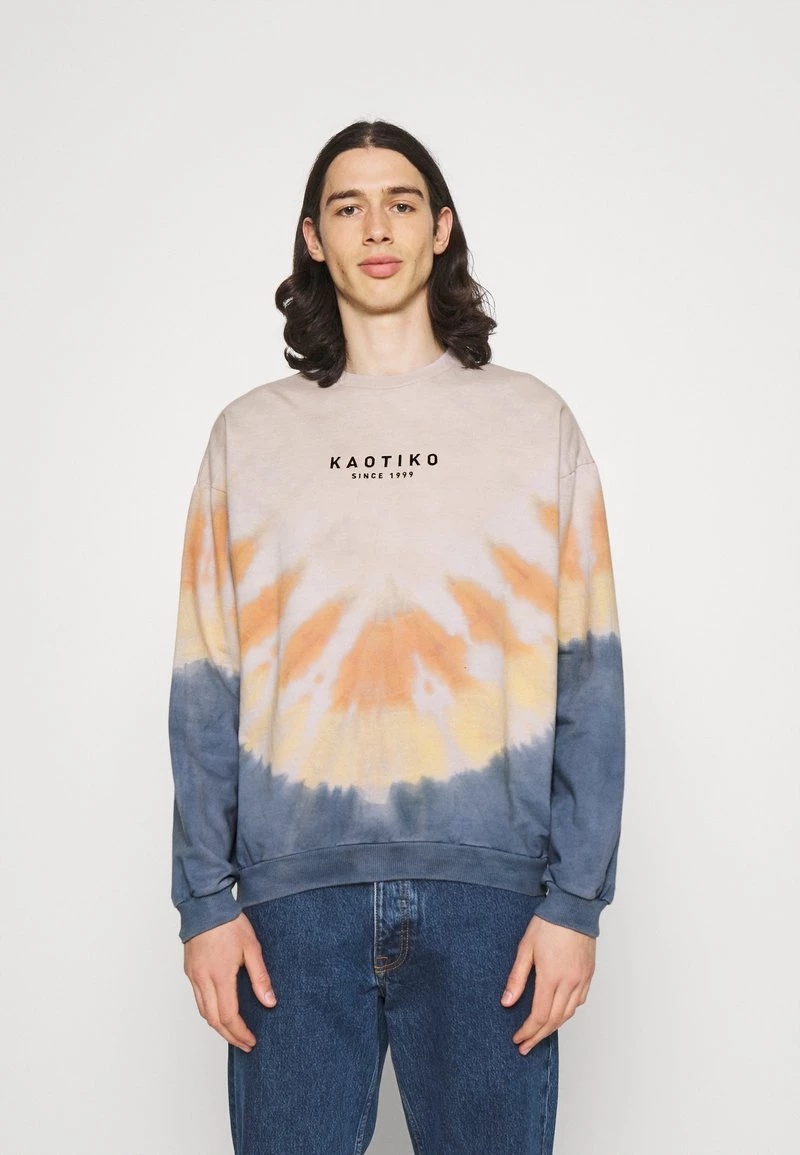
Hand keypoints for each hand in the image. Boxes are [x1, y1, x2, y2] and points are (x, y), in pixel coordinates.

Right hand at [183, 913, 276, 1051]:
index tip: (252, 1040)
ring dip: (218, 1027)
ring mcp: (193, 976)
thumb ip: (260, 977)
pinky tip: (220, 1012)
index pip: (228, 1016)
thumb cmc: (230, 923)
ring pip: (203, 1012)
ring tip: (234, 1033)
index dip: (240, 1033)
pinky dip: (209, 1012)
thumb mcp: (252, 947)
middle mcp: (203, 979)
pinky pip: (198, 1000)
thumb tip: (270, 1002)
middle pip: (213, 1020)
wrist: (205, 906)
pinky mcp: (189, 971)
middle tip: (245, 1044)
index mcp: (219, 975)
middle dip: (230, 1036)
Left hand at [501, 915, 594, 1053]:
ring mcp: (581, 980)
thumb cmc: (548, 924)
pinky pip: (579, 1002)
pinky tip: (558, 1013)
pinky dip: (567, 1012)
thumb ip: (516, 978)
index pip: (539, 1016)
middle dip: (538, 1036)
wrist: (574, 908)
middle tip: (526, 1046)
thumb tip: (507, 1002)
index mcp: (552, 977)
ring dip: (553, 1027)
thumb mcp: (525, 948)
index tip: (518, 1039)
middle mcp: (570, 983)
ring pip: (568, 1014)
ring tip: (539, 1034)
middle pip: (554, 1020)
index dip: (528, 1031)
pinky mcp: (588, 975)